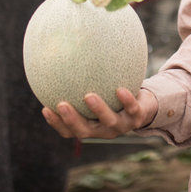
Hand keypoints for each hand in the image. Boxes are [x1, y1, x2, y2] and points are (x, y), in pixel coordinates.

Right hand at [42, 88, 157, 139]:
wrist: (145, 106)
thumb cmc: (113, 96)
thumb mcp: (97, 90)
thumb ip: (80, 83)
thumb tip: (58, 60)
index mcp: (91, 127)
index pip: (69, 131)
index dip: (56, 123)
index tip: (45, 108)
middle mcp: (104, 130)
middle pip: (85, 131)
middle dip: (72, 120)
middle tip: (61, 105)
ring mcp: (121, 125)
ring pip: (109, 121)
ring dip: (98, 110)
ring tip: (88, 96)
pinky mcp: (137, 116)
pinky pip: (131, 108)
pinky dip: (126, 100)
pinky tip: (120, 89)